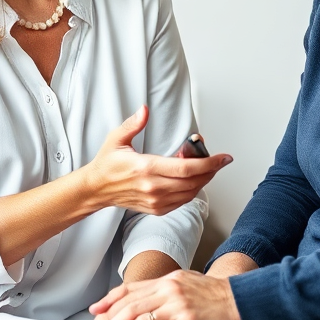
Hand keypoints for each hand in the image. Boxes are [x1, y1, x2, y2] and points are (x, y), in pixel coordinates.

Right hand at [83, 106, 231, 215]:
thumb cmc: (107, 164)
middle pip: (194, 181)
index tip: (224, 157)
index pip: (187, 168)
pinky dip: (193, 190)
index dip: (209, 163)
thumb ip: (133, 124)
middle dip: (211, 170)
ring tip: (204, 166)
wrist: (96, 190)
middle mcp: (153, 187)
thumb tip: (144, 110)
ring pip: (191, 192)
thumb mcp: (116, 139)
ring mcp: (155, 201)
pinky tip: (193, 178)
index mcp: (146, 168)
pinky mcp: (156, 209)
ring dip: (203, 179)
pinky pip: (183, 201)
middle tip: (218, 159)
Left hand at [89, 269, 241, 319]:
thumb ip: (162, 291)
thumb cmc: (210, 294)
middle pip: (130, 308)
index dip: (109, 301)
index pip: (130, 289)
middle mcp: (168, 289)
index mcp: (164, 279)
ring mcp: (178, 304)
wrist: (239, 297)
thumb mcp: (184, 283)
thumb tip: (140, 304)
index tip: (94, 314)